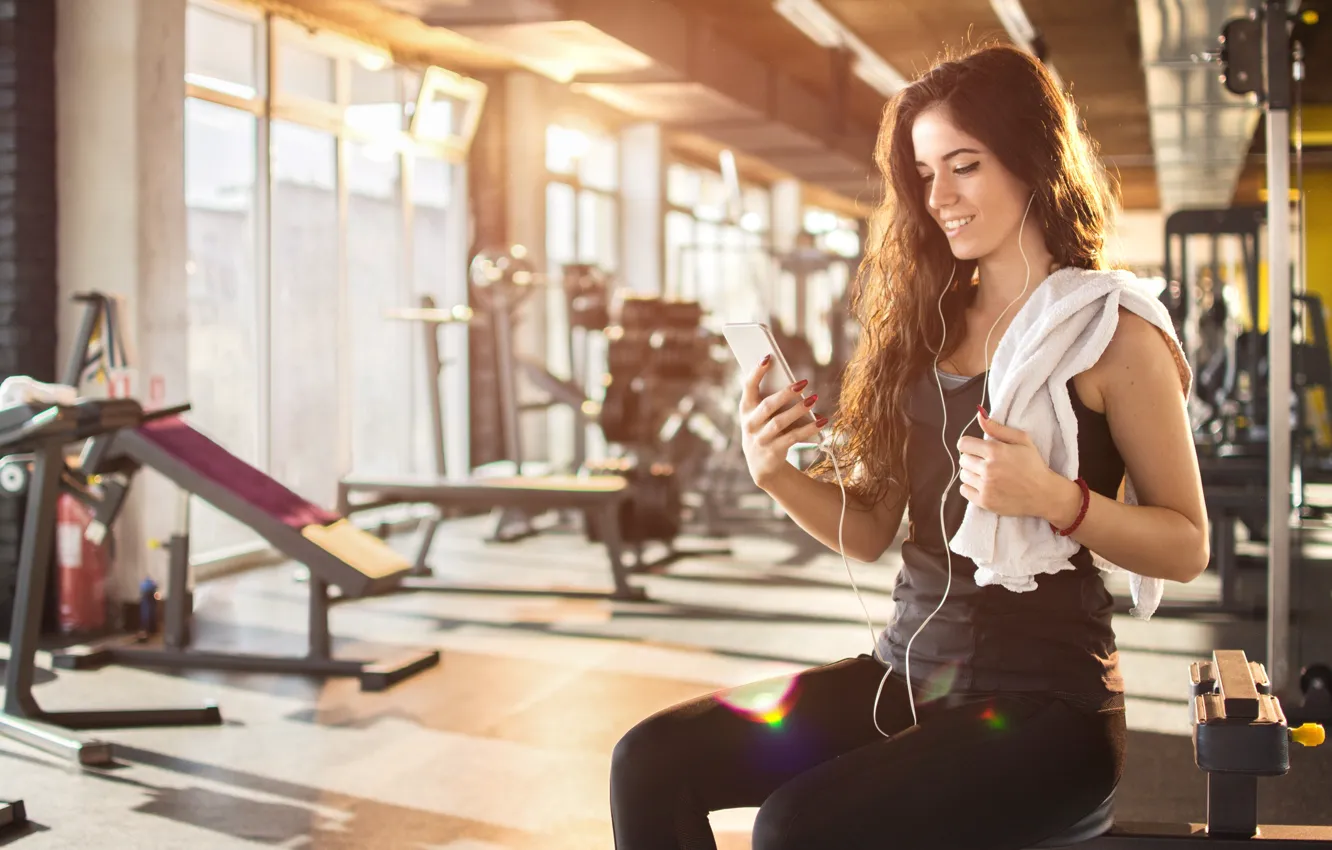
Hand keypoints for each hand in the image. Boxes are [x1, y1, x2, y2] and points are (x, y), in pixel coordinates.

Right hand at [739, 356, 826, 489]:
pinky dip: (809, 428)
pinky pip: (793, 437)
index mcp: (745, 409)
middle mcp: (750, 424)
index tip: (768, 357)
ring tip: (814, 398)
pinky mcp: (773, 452)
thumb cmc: (765, 430)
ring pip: (780, 422)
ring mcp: (760, 439)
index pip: (748, 387)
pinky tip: (822, 420)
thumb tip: (797, 385)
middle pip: (768, 405)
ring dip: (798, 409)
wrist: (761, 465)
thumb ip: (773, 399)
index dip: (756, 372)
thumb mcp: (763, 415)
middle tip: (804, 383)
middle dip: (786, 393)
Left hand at [956, 409, 1071, 521]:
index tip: (977, 449)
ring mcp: (986, 486)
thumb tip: (979, 415)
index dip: (969, 445)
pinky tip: (984, 486)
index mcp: (995, 451)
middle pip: (963, 460)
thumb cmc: (1033, 465)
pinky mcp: (985, 502)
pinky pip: (963, 490)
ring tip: (986, 475)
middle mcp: (988, 468)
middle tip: (986, 463)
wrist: (1044, 494)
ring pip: (963, 475)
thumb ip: (998, 428)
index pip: (963, 444)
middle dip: (972, 459)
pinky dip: (971, 488)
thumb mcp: (1022, 440)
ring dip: (971, 473)